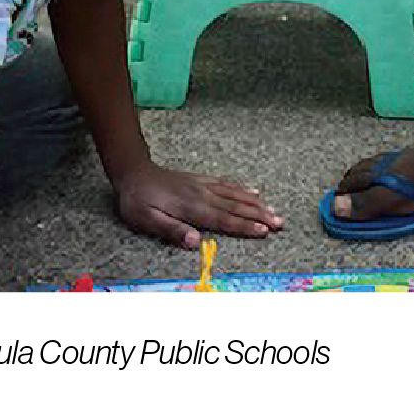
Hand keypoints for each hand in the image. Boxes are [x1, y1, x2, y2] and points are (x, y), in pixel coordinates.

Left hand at [111, 162, 283, 248]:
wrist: (133, 172)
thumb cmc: (138, 201)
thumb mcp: (146, 219)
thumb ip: (171, 230)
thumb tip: (194, 242)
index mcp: (191, 207)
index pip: (222, 219)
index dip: (244, 226)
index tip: (264, 231)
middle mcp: (202, 194)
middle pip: (235, 206)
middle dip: (259, 215)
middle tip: (280, 222)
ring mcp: (203, 185)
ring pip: (235, 194)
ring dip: (256, 203)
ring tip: (274, 210)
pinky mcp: (201, 180)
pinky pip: (227, 183)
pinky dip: (242, 188)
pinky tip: (253, 191)